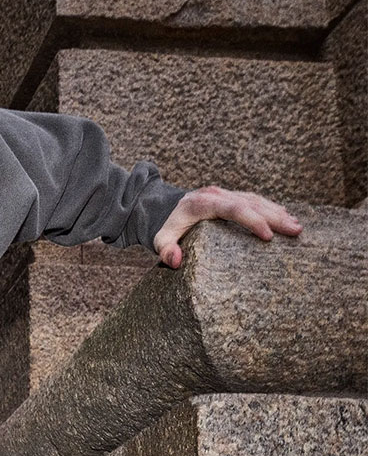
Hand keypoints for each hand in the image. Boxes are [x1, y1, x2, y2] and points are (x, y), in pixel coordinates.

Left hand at [154, 185, 302, 268]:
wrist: (163, 208)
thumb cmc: (164, 228)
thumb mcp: (159, 240)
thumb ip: (165, 250)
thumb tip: (175, 261)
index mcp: (203, 203)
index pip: (234, 209)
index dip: (252, 220)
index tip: (268, 236)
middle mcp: (217, 194)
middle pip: (251, 203)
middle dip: (275, 217)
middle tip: (296, 230)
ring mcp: (226, 194)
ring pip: (256, 200)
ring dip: (278, 212)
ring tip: (297, 226)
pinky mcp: (230, 197)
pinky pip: (254, 200)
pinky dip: (270, 208)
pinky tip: (285, 216)